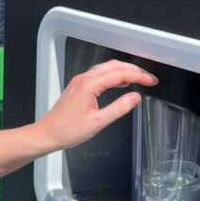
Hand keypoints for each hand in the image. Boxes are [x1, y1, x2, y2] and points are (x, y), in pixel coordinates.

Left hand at [38, 60, 156, 151]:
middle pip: (114, 66)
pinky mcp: (79, 86)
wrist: (47, 134)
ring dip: (124, 70)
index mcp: (89, 85)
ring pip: (107, 68)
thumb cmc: (68, 130)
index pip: (120, 74)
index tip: (152, 81)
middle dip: (134, 70)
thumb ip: (119, 108)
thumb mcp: (98, 122)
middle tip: (149, 78)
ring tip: (139, 78)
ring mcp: (81, 81)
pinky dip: (114, 75)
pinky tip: (121, 82)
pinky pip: (100, 74)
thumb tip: (135, 97)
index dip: (139, 76)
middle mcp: (84, 78)